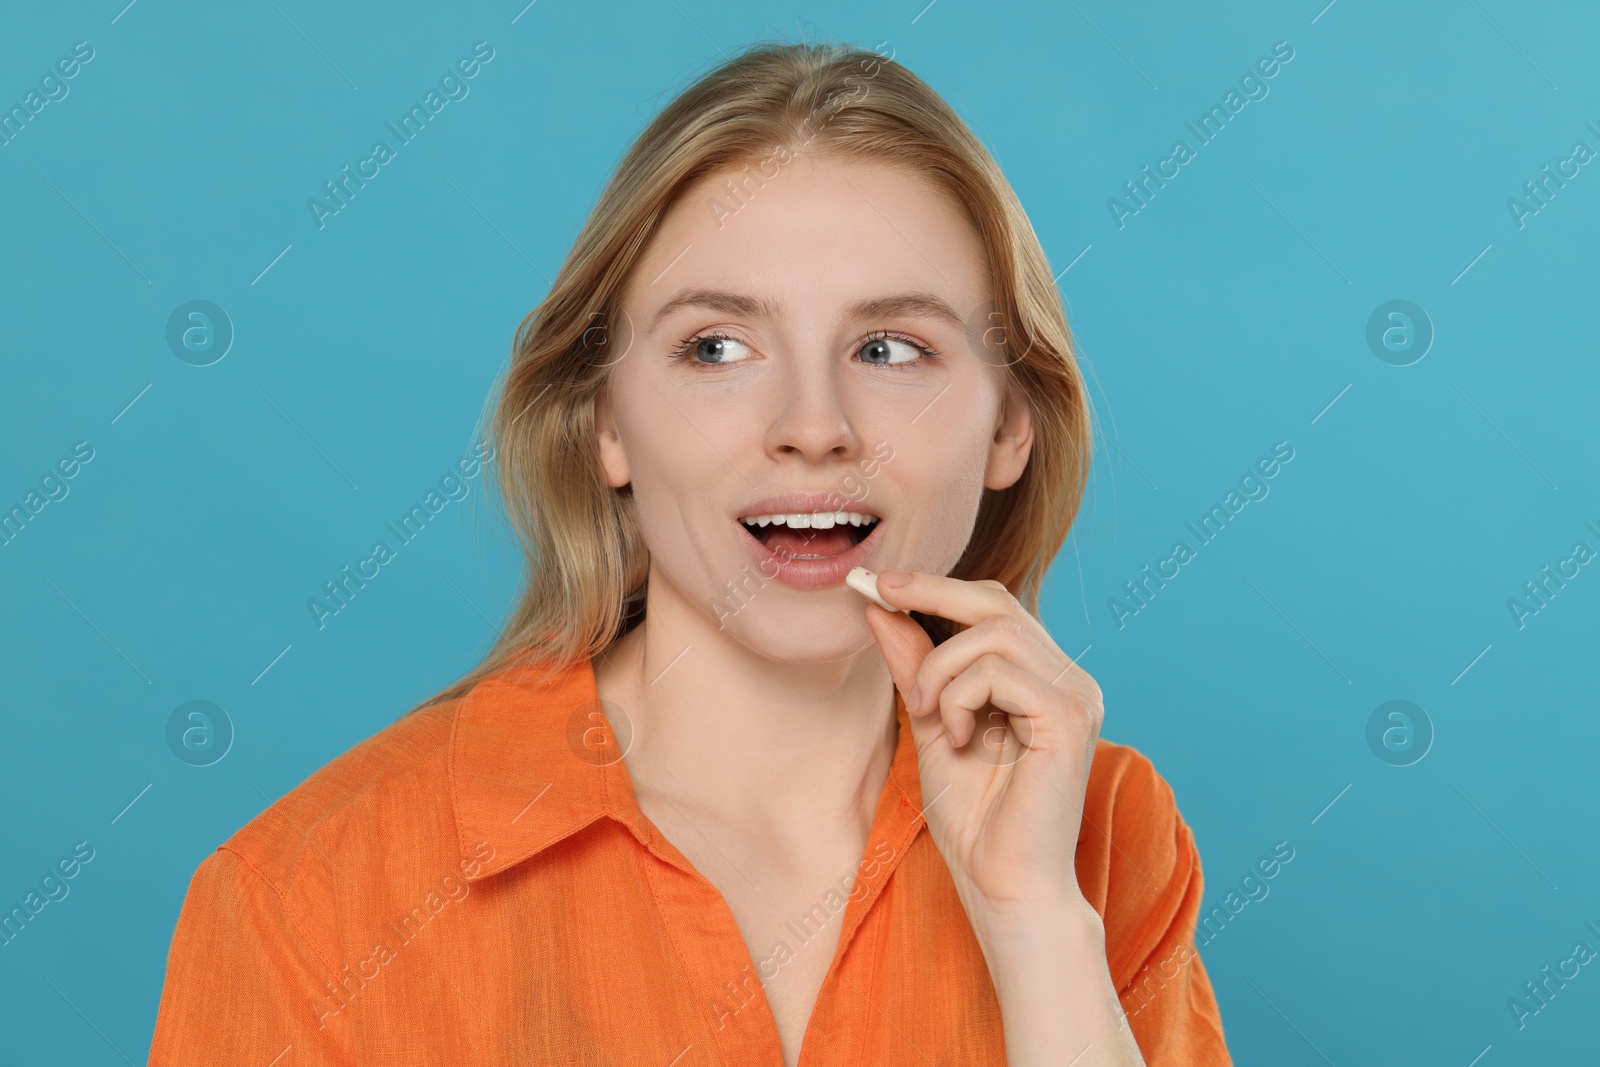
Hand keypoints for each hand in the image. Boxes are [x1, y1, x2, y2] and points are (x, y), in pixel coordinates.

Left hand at [861, 570, 1103, 922]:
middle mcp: (1068, 679)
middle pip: (998, 602)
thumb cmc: (974, 820)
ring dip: (940, 669)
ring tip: (928, 716)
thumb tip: (881, 609)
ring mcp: (1076, 695)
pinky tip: (956, 739)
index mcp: (1042, 678)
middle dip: (931, 592)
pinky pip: (999, 672)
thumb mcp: (930, 726)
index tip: (877, 582)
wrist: (1004, 886)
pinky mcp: (1070, 718)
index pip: (994, 606)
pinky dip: (959, 698)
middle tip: (879, 594)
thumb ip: (915, 669)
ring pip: (993, 633)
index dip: (936, 587)